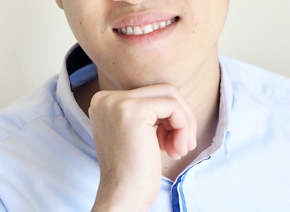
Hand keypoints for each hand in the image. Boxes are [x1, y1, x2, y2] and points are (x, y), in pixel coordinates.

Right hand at [89, 84, 196, 211]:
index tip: (170, 143)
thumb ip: (147, 112)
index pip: (150, 93)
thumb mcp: (137, 132)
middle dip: (180, 117)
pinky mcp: (133, 109)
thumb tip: (174, 98)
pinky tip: (177, 150)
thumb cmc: (134, 171)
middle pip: (161, 90)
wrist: (122, 199)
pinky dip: (183, 127)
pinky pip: (172, 106)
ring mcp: (118, 101)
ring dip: (184, 123)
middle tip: (183, 145)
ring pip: (170, 95)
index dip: (168, 117)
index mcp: (105, 101)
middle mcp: (106, 97)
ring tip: (180, 149)